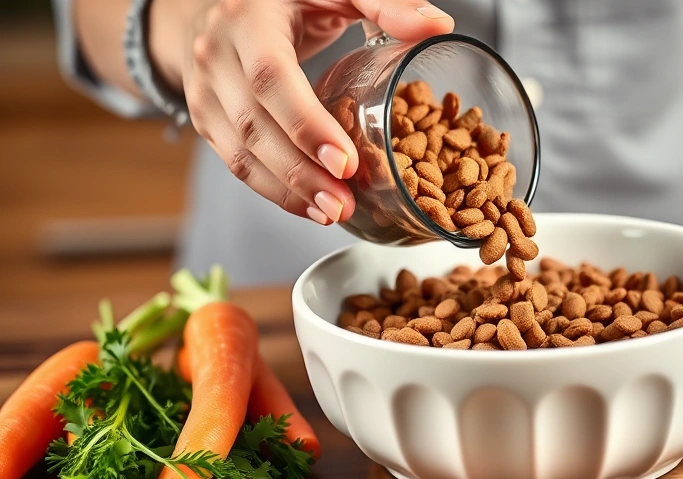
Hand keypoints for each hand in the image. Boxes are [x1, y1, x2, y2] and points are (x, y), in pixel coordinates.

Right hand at [150, 0, 453, 223]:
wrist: (218, 2)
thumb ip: (385, 3)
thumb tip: (438, 25)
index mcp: (246, 17)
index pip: (270, 77)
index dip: (306, 123)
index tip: (345, 162)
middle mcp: (216, 53)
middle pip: (254, 124)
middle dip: (300, 171)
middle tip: (344, 202)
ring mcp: (204, 88)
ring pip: (240, 151)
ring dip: (287, 190)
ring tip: (333, 213)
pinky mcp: (204, 116)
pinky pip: (235, 161)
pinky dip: (273, 190)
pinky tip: (308, 206)